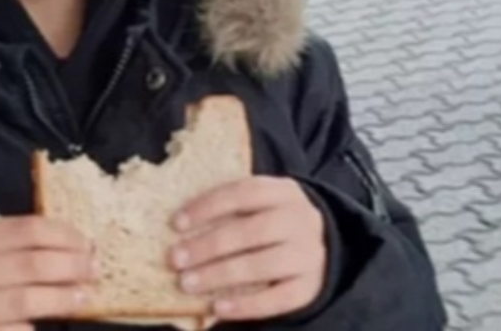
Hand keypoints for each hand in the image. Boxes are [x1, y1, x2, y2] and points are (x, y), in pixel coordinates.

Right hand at [0, 216, 95, 330]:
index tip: (86, 243)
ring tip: (84, 297)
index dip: (65, 236)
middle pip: (34, 265)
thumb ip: (11, 240)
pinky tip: (44, 325)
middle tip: (94, 269)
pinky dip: (31, 328)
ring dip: (62, 299)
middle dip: (72, 267)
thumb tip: (69, 243)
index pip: (30, 230)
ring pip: (28, 301)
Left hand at [169, 177, 326, 320]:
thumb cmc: (275, 222)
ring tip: (188, 283)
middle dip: (208, 246)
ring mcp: (309, 255)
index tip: (176, 224)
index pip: (243, 193)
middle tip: (176, 259)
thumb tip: (180, 226)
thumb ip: (231, 210)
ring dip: (220, 275)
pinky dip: (246, 305)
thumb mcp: (261, 204)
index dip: (208, 206)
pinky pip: (278, 299)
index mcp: (284, 192)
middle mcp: (301, 220)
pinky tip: (218, 308)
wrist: (325, 244)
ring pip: (262, 266)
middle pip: (251, 231)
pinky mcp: (310, 287)